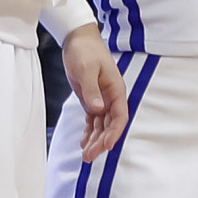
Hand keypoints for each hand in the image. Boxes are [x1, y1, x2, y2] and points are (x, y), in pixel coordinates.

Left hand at [61, 25, 130, 162]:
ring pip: (101, 125)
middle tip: (90, 156)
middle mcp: (111, 97)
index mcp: (116, 89)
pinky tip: (85, 143)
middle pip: (110, 124)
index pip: (120, 116)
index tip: (107, 144)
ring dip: (95, 140)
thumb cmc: (85, 51)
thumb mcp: (86, 69)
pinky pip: (92, 120)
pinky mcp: (91, 99)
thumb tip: (97, 108)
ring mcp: (101, 99)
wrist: (78, 40)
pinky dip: (89, 132)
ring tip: (86, 155)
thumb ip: (92, 90)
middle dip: (102, 141)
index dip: (115, 131)